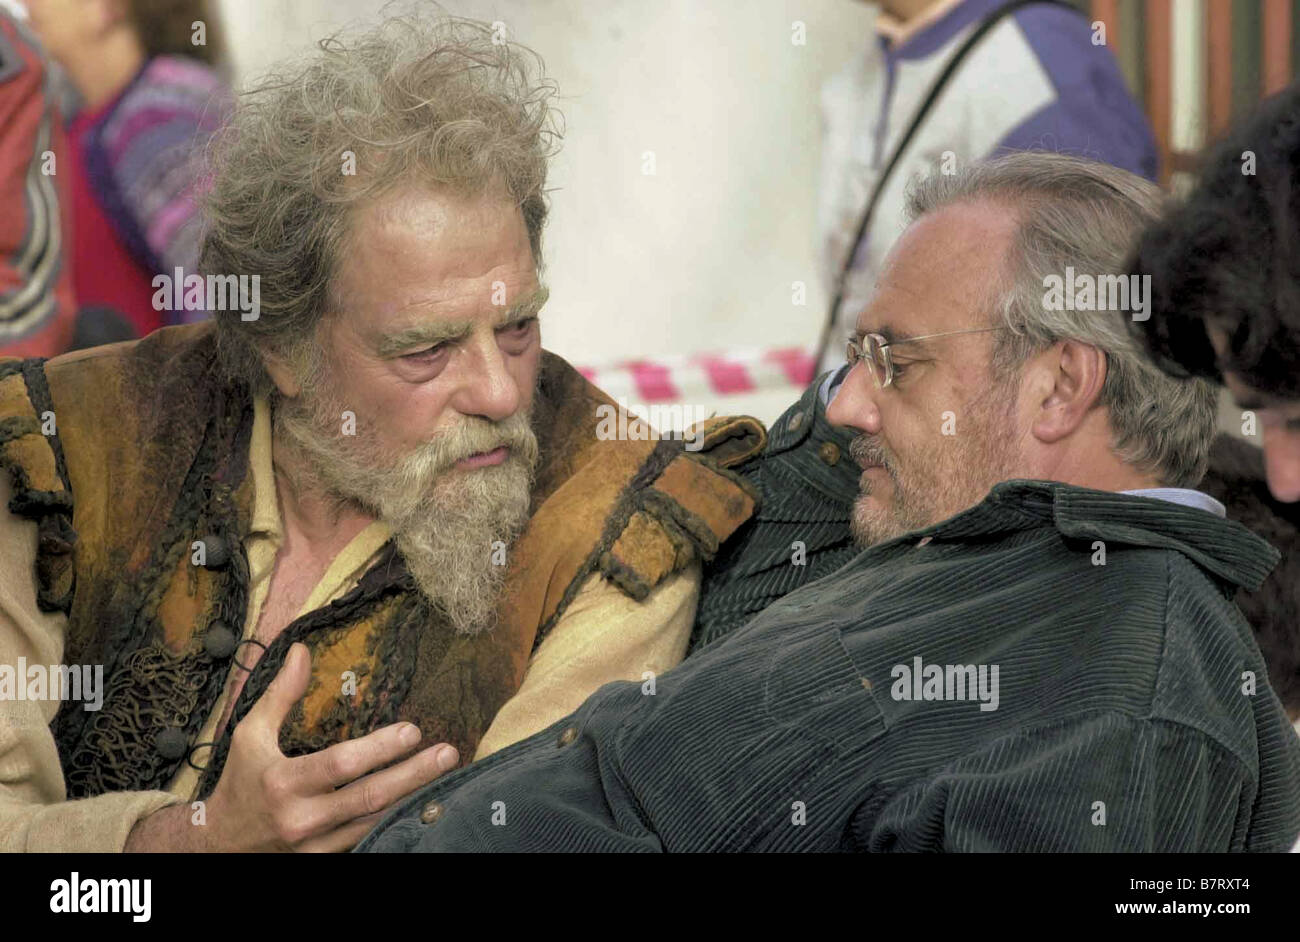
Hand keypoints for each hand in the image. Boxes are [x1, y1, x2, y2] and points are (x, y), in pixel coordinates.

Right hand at [126, 642, 456, 851]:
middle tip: (447, 753)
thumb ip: (280, 694)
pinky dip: (395, 820)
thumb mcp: (250, 734)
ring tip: (445, 774)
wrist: (220, 845)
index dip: (378, 749)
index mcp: (284, 782)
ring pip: (375, 822)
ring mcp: (316, 844)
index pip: (340, 765)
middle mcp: (302, 817)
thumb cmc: (240, 782)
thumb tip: (301, 650)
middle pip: (368, 797)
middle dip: (412, 775)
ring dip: (412, 798)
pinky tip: (420, 801)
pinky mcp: (324, 859)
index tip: (412, 731)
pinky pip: (367, 838)